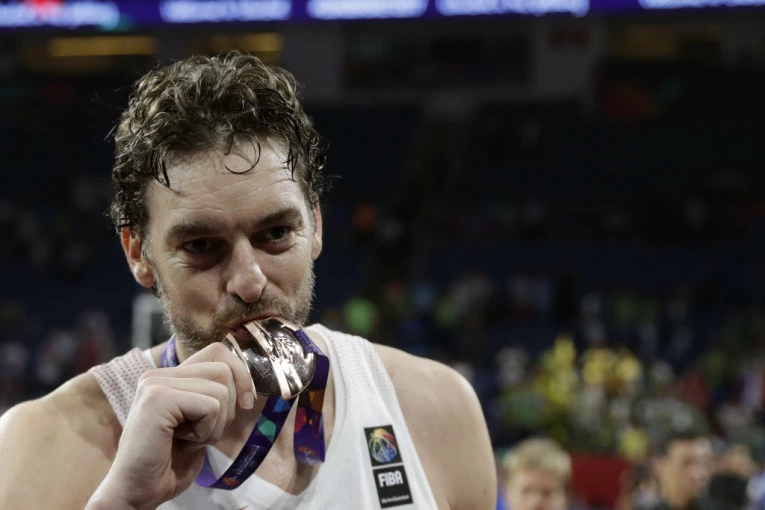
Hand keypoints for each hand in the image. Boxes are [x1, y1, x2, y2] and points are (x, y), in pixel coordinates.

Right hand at [90, 342, 256, 508]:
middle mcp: (157, 374)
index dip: (240, 375)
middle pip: (224, 368)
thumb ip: (215, 395)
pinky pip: (211, 407)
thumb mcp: (200, 421)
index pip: (218, 352)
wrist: (137, 493)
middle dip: (228, 407)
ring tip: (189, 439)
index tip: (244, 404)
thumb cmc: (169, 462)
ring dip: (215, 425)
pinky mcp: (158, 399)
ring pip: (220, 389)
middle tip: (203, 432)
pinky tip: (183, 443)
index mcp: (168, 376)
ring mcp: (155, 384)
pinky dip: (206, 432)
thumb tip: (249, 381)